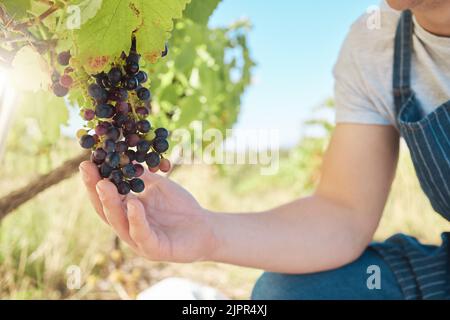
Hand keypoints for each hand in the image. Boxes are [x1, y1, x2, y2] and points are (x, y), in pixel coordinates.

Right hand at [79, 161, 218, 262]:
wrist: (205, 227)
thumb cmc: (179, 207)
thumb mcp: (158, 186)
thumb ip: (140, 176)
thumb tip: (123, 155)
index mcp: (126, 212)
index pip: (105, 197)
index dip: (94, 180)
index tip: (86, 161)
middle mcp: (128, 227)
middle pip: (105, 210)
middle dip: (95, 190)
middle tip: (88, 170)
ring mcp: (139, 241)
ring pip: (119, 224)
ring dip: (110, 203)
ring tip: (104, 184)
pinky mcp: (154, 250)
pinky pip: (142, 235)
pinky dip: (136, 219)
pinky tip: (133, 204)